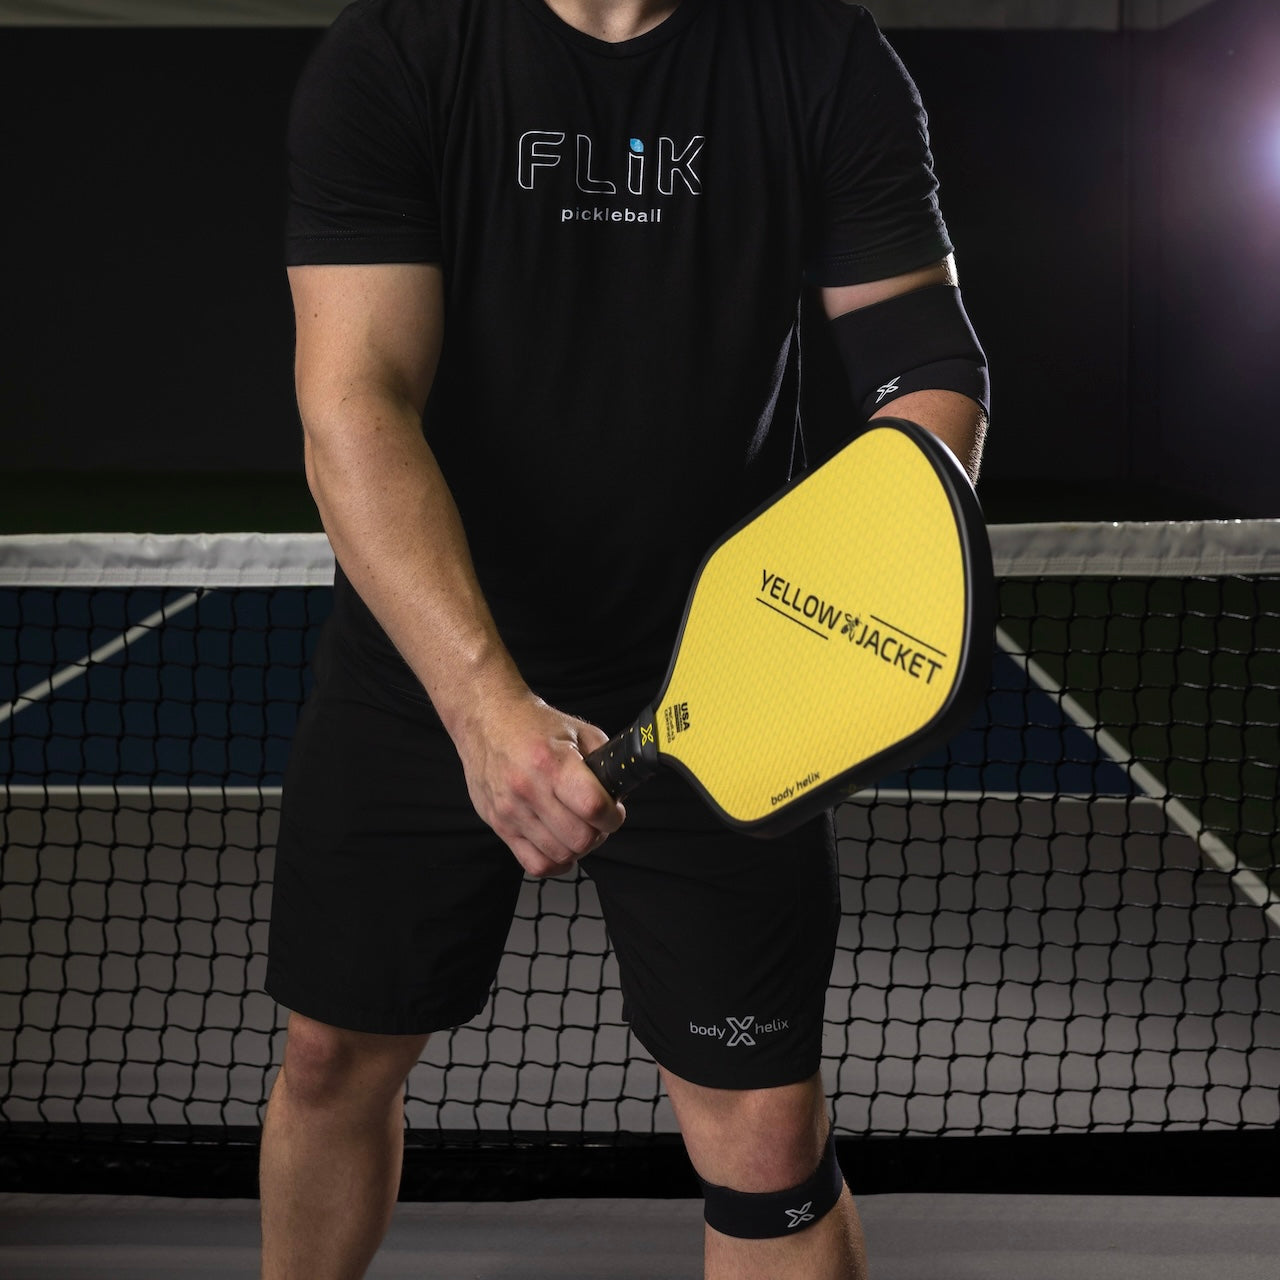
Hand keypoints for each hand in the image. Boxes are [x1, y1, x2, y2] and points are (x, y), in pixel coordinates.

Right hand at [453, 688, 625, 877]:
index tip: (614, 811)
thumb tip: (621, 794)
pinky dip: (555, 861)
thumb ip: (604, 761)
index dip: (613, 816)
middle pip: (579, 838)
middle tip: (596, 820)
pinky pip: (535, 864)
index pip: (593, 807)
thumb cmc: (532, 724)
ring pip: (560, 854)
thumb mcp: (578, 730)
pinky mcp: (499, 825)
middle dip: (598, 832)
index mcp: (552, 763)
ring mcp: (511, 811)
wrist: (486, 721)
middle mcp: (528, 790)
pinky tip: (559, 843)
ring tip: (577, 827)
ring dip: (577, 847)